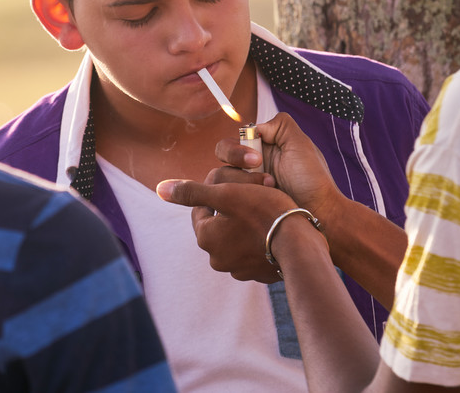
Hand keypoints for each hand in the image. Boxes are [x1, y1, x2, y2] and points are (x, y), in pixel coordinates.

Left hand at [157, 169, 299, 283]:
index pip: (201, 208)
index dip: (217, 192)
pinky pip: (252, 251)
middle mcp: (217, 258)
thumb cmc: (264, 213)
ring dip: (245, 224)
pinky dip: (258, 240)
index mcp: (205, 237)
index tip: (236, 185)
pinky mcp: (258, 275)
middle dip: (232, 209)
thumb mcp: (226, 194)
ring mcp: (238, 270)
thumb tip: (160, 189)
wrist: (299, 245)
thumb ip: (192, 191)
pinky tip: (273, 229)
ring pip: (236, 237)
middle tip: (253, 195)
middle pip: (218, 224)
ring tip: (265, 211)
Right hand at [215, 112, 344, 223]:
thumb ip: (279, 125)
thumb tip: (256, 127)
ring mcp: (245, 186)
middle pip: (221, 158)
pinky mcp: (244, 204)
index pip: (232, 142)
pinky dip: (238, 199)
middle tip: (257, 171)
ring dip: (243, 184)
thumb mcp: (300, 143)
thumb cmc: (312, 178)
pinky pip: (225, 199)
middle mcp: (249, 165)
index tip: (257, 158)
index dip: (237, 150)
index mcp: (261, 148)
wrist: (319, 211)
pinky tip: (259, 202)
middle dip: (235, 162)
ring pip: (219, 179)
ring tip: (269, 189)